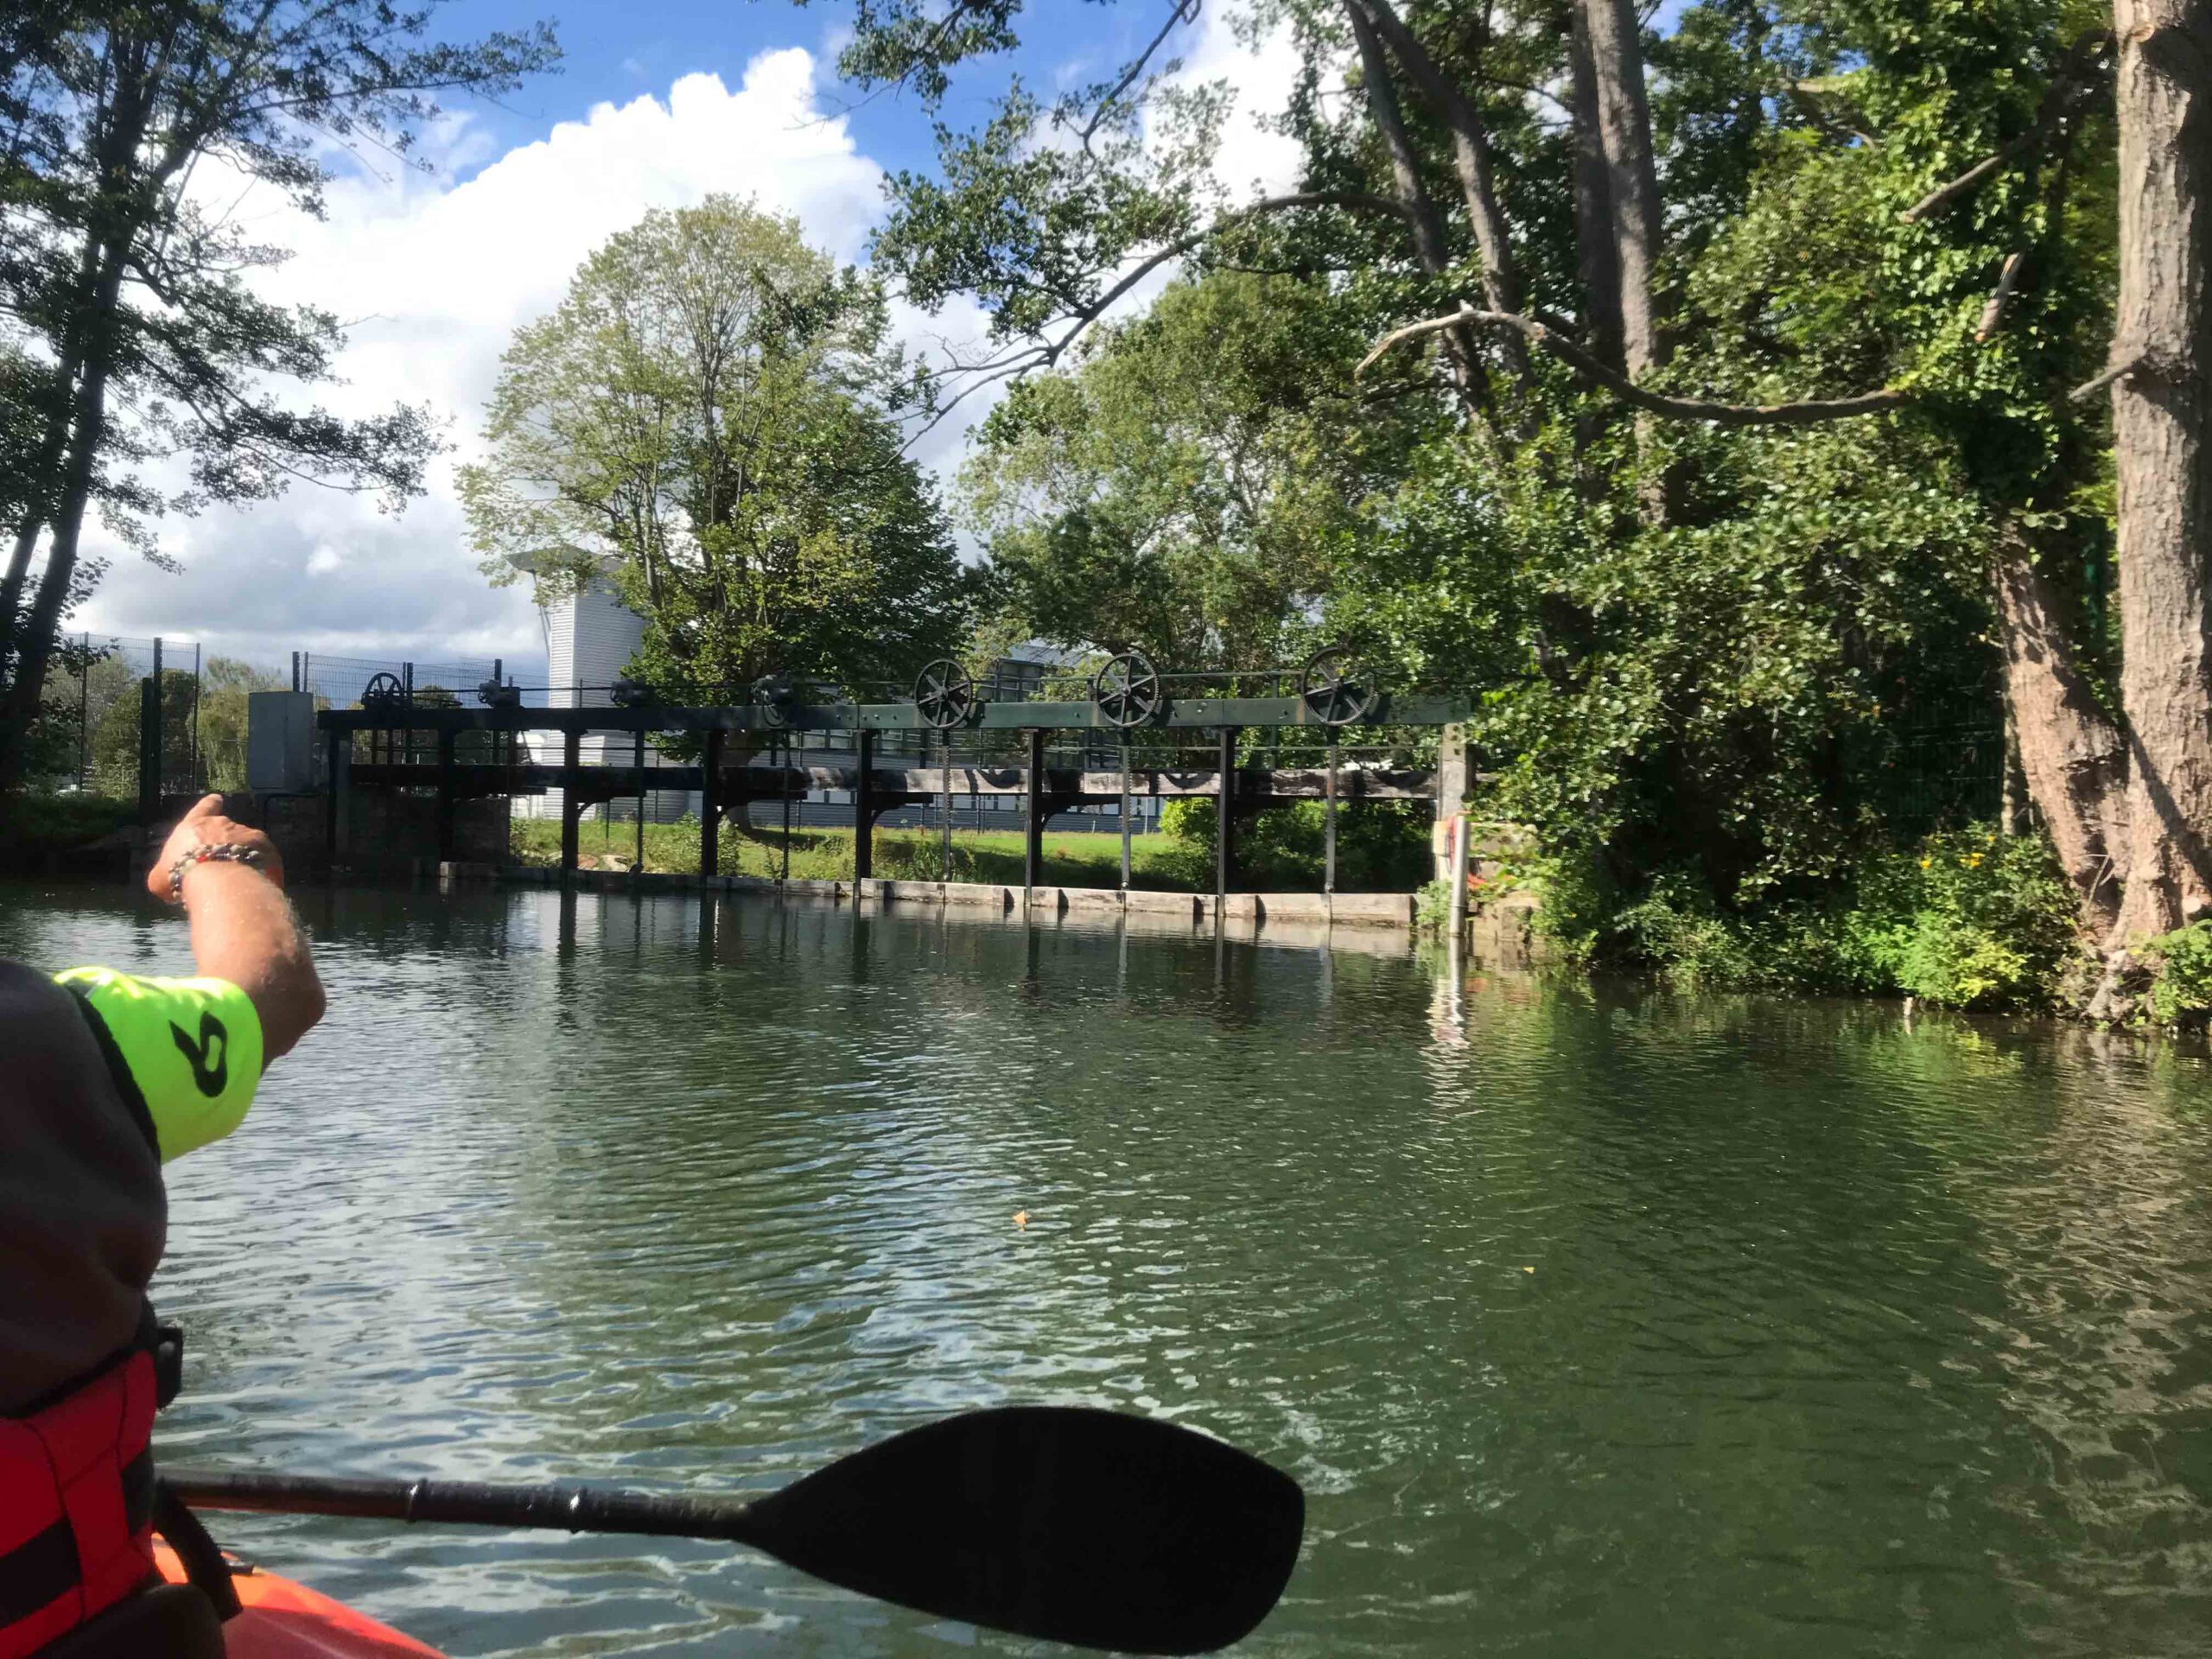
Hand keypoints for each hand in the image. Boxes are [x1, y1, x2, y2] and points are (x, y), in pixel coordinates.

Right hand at [147, 794, 284, 902]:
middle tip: (222, 866)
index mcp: (196, 825)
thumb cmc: (181, 874)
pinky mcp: (268, 850)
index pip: (204, 808)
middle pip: (227, 831)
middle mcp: (224, 824)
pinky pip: (265, 860)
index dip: (210, 804)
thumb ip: (166, 873)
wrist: (218, 879)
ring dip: (244, 858)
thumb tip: (167, 881)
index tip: (217, 799)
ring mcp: (249, 835)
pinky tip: (255, 886)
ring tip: (238, 880)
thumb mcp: (160, 877)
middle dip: (226, 845)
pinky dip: (261, 870)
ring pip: (248, 846)